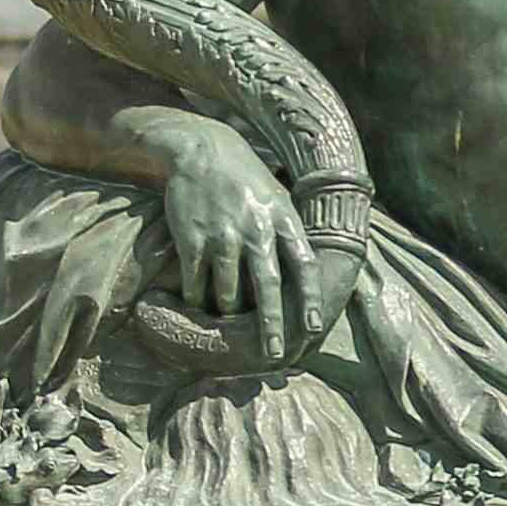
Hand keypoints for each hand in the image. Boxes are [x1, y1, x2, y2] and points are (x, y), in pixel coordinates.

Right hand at [155, 127, 322, 362]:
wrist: (203, 151)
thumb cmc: (247, 181)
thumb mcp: (278, 199)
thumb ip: (291, 235)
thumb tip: (309, 278)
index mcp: (283, 219)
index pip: (304, 265)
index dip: (310, 298)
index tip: (314, 326)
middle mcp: (256, 229)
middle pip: (267, 286)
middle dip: (271, 325)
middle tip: (275, 354)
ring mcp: (222, 235)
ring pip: (227, 293)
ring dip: (227, 316)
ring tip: (227, 330)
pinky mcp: (192, 239)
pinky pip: (195, 283)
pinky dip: (197, 301)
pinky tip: (198, 309)